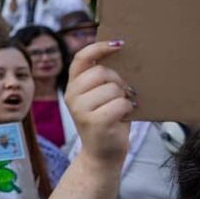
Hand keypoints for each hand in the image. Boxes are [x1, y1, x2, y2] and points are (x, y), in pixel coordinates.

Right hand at [65, 41, 133, 163]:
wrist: (103, 154)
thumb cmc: (108, 121)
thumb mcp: (101, 96)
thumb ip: (103, 78)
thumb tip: (122, 52)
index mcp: (73, 86)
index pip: (81, 58)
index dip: (99, 47)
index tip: (119, 44)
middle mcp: (72, 96)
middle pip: (101, 72)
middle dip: (118, 81)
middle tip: (122, 94)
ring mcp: (81, 109)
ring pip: (113, 88)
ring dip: (124, 98)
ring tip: (121, 109)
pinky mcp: (94, 121)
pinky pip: (120, 103)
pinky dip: (128, 109)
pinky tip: (123, 117)